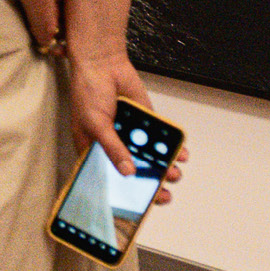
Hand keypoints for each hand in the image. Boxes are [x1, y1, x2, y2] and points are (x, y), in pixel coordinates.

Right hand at [66, 51, 186, 204]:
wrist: (104, 64)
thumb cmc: (87, 92)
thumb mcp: (95, 124)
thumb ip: (112, 148)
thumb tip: (128, 172)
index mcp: (95, 150)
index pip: (109, 179)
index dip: (123, 194)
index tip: (139, 206)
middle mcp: (115, 146)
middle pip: (134, 172)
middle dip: (150, 185)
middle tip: (164, 194)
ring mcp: (132, 136)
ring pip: (151, 158)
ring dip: (165, 168)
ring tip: (174, 173)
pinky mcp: (146, 124)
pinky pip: (162, 140)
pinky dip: (174, 148)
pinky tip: (182, 154)